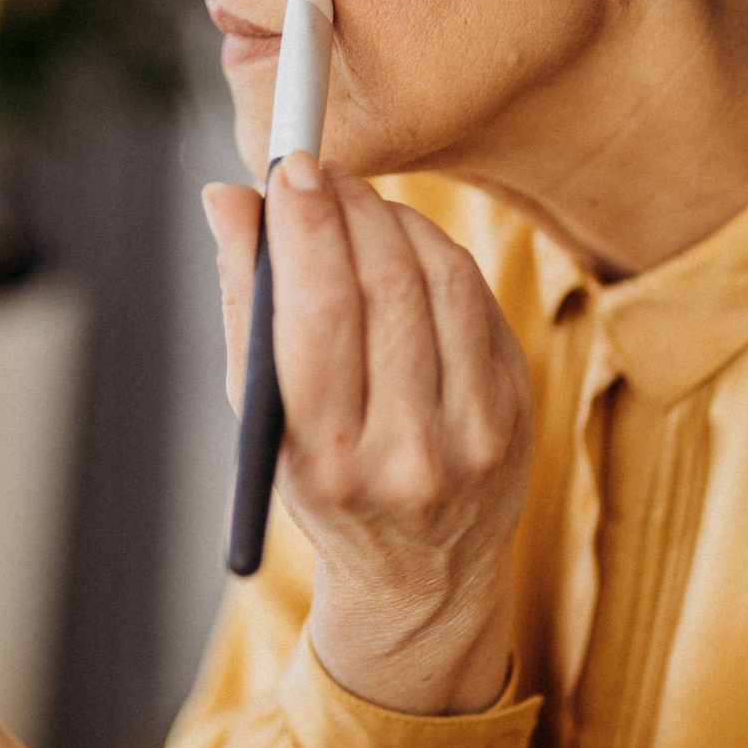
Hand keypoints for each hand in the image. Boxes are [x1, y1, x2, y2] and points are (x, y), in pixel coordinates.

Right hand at [203, 152, 534, 715]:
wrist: (423, 577)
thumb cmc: (324, 485)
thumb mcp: (262, 417)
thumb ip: (243, 303)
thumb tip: (229, 199)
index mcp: (329, 461)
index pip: (320, 315)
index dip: (305, 228)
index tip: (287, 170)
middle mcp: (410, 453)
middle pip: (383, 285)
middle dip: (347, 209)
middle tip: (318, 173)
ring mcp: (476, 434)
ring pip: (439, 279)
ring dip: (393, 219)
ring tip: (356, 205)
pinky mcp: (518, 409)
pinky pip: (478, 298)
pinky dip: (436, 251)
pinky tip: (403, 243)